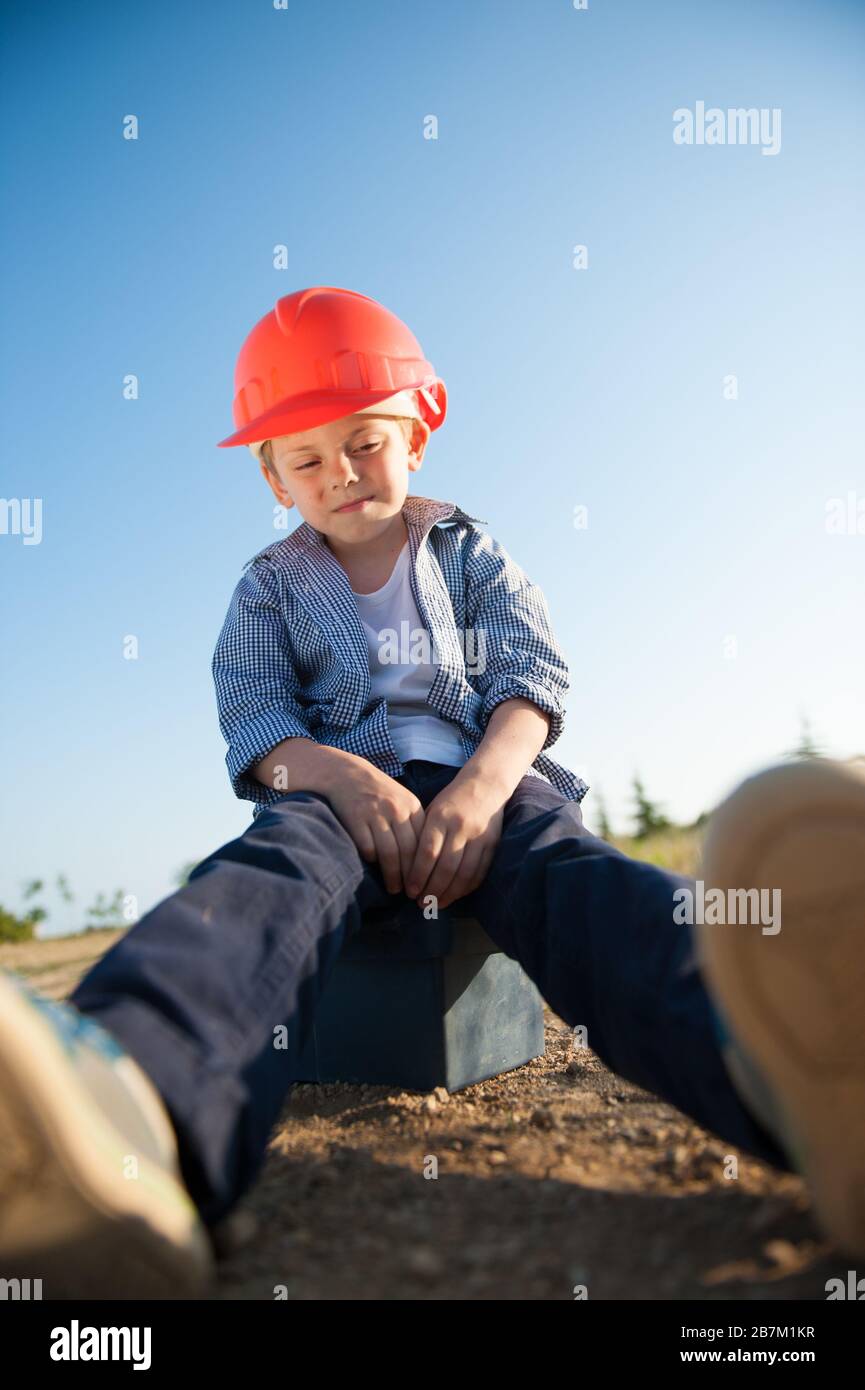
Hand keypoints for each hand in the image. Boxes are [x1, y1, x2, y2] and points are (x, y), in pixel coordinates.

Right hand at [322, 759, 425, 894]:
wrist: (346, 774)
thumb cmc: (378, 793)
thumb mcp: (401, 801)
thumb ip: (413, 825)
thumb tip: (425, 860)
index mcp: (412, 806)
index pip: (424, 842)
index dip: (426, 867)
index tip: (427, 884)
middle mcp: (396, 810)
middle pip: (409, 851)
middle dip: (412, 877)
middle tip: (413, 894)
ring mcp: (375, 814)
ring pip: (390, 854)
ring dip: (393, 876)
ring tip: (394, 889)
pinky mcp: (356, 820)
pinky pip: (368, 848)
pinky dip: (372, 861)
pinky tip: (375, 869)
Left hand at [404, 772, 505, 910]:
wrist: (485, 785)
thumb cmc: (451, 801)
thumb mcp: (431, 811)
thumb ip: (421, 836)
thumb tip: (406, 868)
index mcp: (440, 817)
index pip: (427, 852)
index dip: (418, 875)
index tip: (410, 891)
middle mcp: (460, 827)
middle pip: (445, 867)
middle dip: (432, 890)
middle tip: (421, 904)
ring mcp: (479, 836)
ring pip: (464, 873)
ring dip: (450, 894)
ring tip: (437, 904)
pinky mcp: (492, 844)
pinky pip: (479, 872)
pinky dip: (467, 888)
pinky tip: (456, 895)